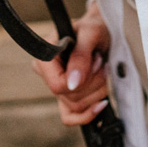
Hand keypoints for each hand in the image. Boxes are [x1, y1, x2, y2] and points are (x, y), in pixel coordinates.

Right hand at [32, 0, 110, 125]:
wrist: (103, 31)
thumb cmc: (94, 27)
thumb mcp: (91, 33)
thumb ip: (81, 56)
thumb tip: (72, 84)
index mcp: (44, 57)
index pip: (57, 85)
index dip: (80, 81)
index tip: (94, 62)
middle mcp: (46, 74)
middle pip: (70, 98)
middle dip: (94, 81)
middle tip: (100, 60)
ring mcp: (57, 88)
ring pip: (77, 107)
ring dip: (98, 89)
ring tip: (101, 67)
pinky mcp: (67, 98)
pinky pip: (72, 118)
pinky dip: (90, 113)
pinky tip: (102, 102)